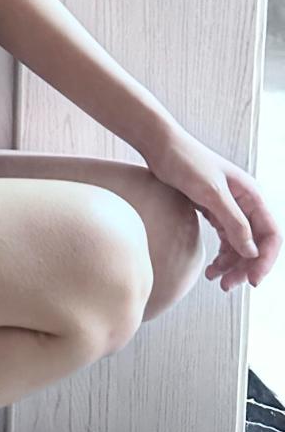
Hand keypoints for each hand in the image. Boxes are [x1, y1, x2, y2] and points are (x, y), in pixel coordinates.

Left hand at [142, 126, 280, 291]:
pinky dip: (221, 255)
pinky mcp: (213, 209)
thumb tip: (251, 252)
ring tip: (216, 281)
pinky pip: (225, 238)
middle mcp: (245, 202)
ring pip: (240, 244)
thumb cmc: (186, 162)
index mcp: (252, 196)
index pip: (271, 235)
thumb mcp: (211, 193)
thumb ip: (233, 222)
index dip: (265, 260)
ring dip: (232, 265)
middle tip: (228, 286)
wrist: (160, 145)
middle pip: (255, 243)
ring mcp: (229, 206)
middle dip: (245, 267)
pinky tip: (211, 268)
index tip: (252, 280)